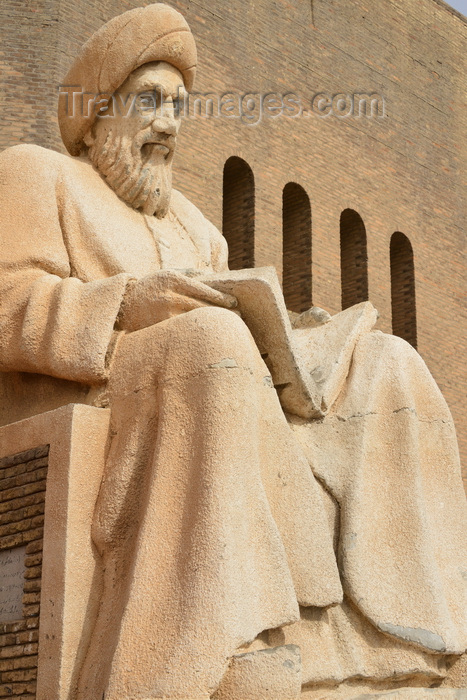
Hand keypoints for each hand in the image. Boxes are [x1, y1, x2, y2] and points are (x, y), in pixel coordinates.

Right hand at [116, 270, 237, 331]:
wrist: (124, 305)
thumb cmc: (150, 287)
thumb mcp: (167, 273)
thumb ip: (189, 273)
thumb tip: (213, 276)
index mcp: (174, 280)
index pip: (204, 290)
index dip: (221, 298)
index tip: (234, 303)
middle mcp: (170, 296)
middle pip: (203, 306)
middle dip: (223, 312)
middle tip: (239, 317)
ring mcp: (165, 313)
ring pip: (196, 320)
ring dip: (213, 323)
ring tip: (228, 326)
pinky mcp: (161, 327)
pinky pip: (185, 329)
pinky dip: (199, 331)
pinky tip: (209, 333)